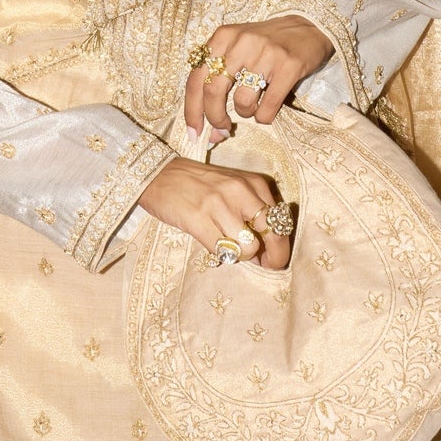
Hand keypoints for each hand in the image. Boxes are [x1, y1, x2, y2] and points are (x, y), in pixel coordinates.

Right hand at [137, 160, 291, 268]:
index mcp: (253, 183)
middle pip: (273, 235)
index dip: (280, 246)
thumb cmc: (199, 184)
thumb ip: (252, 209)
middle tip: (263, 266)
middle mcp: (241, 191)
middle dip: (272, 258)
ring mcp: (219, 204)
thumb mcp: (232, 186)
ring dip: (241, 255)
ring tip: (229, 248)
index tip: (273, 259)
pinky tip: (213, 246)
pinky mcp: (198, 218)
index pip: (281, 221)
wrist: (158, 174)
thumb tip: (268, 249)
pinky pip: (223, 251)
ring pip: (249, 248)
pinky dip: (222, 255)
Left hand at [185, 15, 333, 136]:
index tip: (193, 132)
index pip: (196, 79)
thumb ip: (218, 78)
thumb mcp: (236, 46)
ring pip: (242, 101)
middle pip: (214, 91)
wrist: (307, 27)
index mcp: (222, 37)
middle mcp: (241, 42)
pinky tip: (266, 111)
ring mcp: (266, 54)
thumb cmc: (265, 43)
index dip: (191, 110)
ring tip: (252, 107)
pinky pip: (268, 107)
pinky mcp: (288, 66)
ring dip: (244, 113)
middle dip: (215, 118)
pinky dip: (264, 117)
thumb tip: (205, 125)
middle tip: (221, 130)